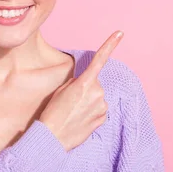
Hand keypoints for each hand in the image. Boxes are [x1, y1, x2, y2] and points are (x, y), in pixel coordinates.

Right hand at [39, 30, 123, 150]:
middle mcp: (97, 93)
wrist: (52, 138)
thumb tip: (87, 84)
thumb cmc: (53, 113)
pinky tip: (80, 120)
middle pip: (95, 83)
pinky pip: (99, 110)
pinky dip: (92, 113)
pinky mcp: (103, 118)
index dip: (110, 44)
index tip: (120, 33)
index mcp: (85, 83)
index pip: (100, 59)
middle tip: (71, 101)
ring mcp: (102, 106)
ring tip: (74, 112)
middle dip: (86, 88)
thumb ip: (77, 83)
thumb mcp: (62, 91)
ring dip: (89, 102)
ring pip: (98, 98)